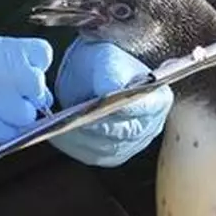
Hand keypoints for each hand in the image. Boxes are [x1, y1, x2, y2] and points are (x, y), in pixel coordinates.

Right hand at [0, 36, 54, 144]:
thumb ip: (3, 60)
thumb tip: (29, 80)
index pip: (42, 55)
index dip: (34, 66)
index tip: (20, 73)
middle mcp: (1, 74)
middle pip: (38, 87)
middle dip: (29, 94)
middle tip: (9, 97)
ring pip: (28, 115)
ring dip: (17, 116)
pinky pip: (10, 134)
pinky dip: (4, 131)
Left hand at [50, 37, 172, 166]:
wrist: (94, 75)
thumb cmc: (103, 64)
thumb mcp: (107, 60)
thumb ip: (110, 74)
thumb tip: (106, 92)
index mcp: (158, 98)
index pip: (145, 108)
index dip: (124, 109)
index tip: (102, 106)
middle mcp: (150, 126)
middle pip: (124, 133)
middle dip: (97, 127)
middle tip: (74, 120)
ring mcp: (132, 144)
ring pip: (106, 149)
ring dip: (82, 139)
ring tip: (60, 127)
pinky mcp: (112, 155)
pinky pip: (92, 155)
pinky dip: (73, 146)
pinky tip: (57, 135)